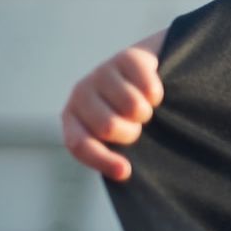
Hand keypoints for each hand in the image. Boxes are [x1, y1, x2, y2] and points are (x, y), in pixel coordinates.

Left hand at [60, 28, 166, 181]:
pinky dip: (157, 96)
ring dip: (145, 113)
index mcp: (72, 119)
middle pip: (108, 126)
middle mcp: (81, 93)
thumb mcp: (115, 137)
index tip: (126, 171)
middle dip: (131, 132)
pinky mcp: (126, 58)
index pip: (79, 144)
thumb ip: (111, 154)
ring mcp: (102, 73)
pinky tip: (150, 93)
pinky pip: (149, 89)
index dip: (102, 160)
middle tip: (135, 126)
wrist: (146, 73)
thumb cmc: (128, 115)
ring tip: (143, 109)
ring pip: (133, 108)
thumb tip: (124, 171)